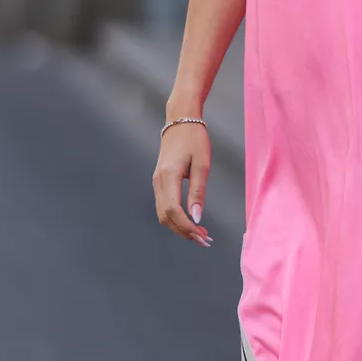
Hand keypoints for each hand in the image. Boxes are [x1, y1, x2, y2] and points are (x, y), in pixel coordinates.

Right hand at [152, 122, 212, 246]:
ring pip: (163, 214)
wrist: (180, 120)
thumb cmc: (194, 139)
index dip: (186, 226)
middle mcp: (158, 181)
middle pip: (165, 217)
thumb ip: (198, 192)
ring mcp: (156, 182)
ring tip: (200, 234)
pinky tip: (190, 221)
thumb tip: (197, 218)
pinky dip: (176, 218)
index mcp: (168, 176)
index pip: (173, 210)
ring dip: (180, 227)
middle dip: (184, 232)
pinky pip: (164, 206)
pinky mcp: (159, 181)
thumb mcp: (202, 164)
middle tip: (204, 240)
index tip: (202, 235)